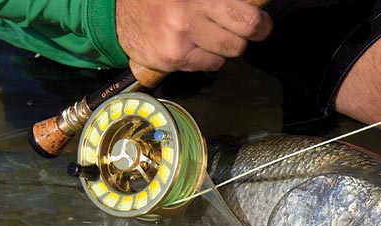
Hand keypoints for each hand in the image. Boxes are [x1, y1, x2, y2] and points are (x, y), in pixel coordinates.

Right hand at [116, 0, 272, 72]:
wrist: (119, 12)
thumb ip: (222, 0)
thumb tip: (253, 8)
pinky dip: (205, 58)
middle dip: (246, 35)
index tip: (261, 23)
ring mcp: (178, 38)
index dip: (260, 22)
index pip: (246, 17)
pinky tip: (189, 44)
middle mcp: (186, 14)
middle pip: (241, 39)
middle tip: (243, 30)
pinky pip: (208, 65)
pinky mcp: (171, 58)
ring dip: (222, 46)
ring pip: (226, 54)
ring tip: (204, 32)